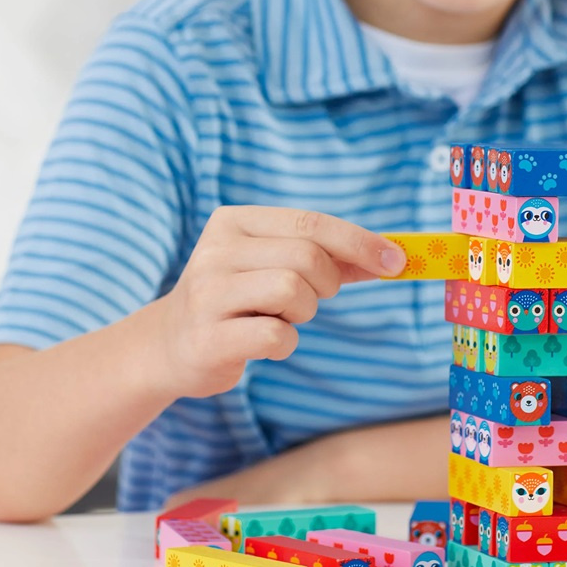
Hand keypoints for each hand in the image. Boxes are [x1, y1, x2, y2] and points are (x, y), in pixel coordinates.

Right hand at [149, 206, 405, 400]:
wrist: (169, 345)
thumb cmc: (238, 300)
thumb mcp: (274, 265)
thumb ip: (328, 257)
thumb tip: (391, 257)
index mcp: (233, 221)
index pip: (310, 222)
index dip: (359, 241)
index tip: (397, 261)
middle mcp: (215, 250)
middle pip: (306, 257)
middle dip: (325, 283)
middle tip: (308, 299)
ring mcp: (207, 294)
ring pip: (293, 290)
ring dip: (303, 312)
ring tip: (280, 317)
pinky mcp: (207, 339)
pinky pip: (276, 335)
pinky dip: (285, 342)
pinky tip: (263, 342)